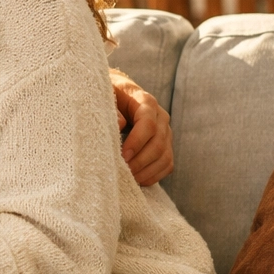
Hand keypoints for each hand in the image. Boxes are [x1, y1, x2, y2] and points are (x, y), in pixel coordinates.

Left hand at [111, 71, 173, 185]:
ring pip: (164, 156)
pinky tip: (137, 180)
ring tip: (127, 178)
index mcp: (146, 102)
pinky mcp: (166, 145)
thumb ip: (111, 108)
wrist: (119, 94)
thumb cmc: (109, 95)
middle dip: (139, 161)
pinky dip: (153, 175)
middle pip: (158, 144)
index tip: (123, 156)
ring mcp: (166, 132)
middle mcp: (161, 117)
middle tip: (121, 171)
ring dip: (146, 171)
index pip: (148, 124)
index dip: (136, 142)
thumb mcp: (106, 95)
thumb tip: (119, 125)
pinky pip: (167, 164)